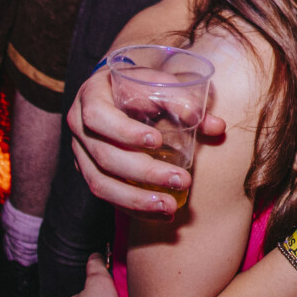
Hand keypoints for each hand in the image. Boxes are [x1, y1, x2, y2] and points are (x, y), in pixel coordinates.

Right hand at [66, 67, 227, 216]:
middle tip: (181, 180)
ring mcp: (81, 154)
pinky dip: (133, 207)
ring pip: (101, 184)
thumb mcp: (157, 83)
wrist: (116, 92)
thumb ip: (185, 102)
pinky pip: (107, 197)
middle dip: (145, 172)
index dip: (124, 132)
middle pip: (105, 156)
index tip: (157, 141)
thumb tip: (217, 126)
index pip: (98, 117)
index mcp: (90, 97)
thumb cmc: (138, 86)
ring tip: (169, 206)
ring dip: (136, 200)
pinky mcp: (90, 173)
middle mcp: (79, 128)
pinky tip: (160, 213)